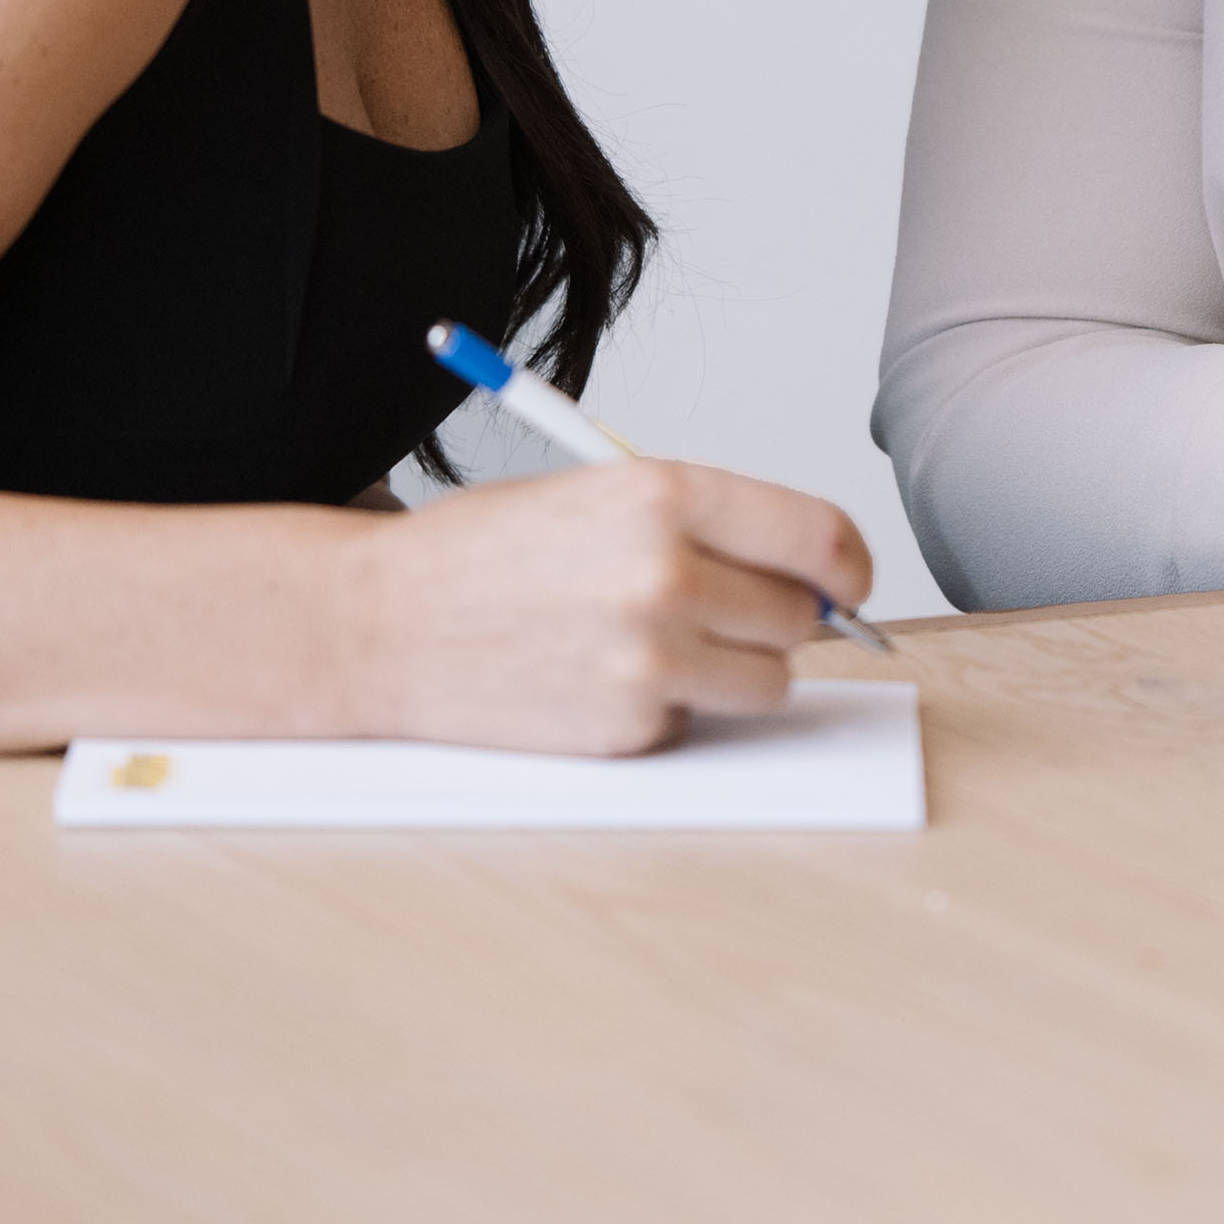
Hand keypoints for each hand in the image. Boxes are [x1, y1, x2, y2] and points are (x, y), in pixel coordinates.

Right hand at [343, 456, 874, 753]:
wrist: (376, 625)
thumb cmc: (483, 555)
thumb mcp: (597, 496)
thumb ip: (705, 526)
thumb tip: (810, 575)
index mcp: (664, 495)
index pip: (817, 535)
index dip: (845, 565)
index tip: (846, 581)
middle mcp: (667, 574)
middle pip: (800, 616)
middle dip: (776, 617)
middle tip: (718, 609)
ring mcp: (649, 659)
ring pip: (767, 682)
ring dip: (732, 671)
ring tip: (654, 644)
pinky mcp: (626, 728)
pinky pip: (695, 724)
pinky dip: (666, 711)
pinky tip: (595, 680)